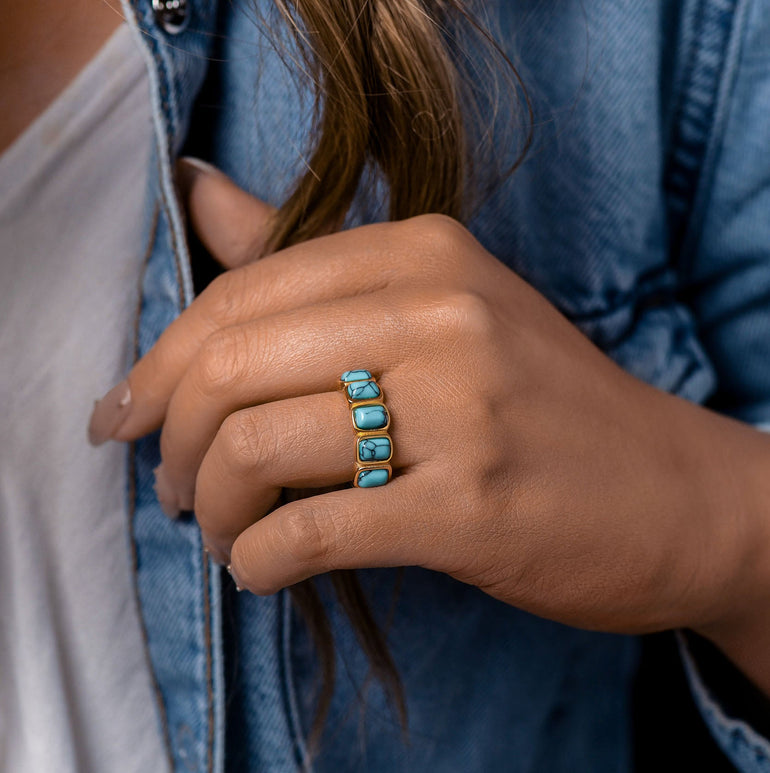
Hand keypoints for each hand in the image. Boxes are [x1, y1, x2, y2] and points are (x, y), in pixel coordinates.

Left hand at [88, 159, 769, 638]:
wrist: (675, 491)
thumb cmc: (543, 403)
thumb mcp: (440, 303)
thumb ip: (312, 255)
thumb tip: (198, 193)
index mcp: (423, 254)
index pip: (239, 293)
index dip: (159, 364)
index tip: (128, 415)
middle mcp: (440, 314)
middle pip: (231, 364)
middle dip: (168, 436)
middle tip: (165, 483)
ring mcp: (461, 410)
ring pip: (257, 450)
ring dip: (208, 506)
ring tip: (217, 529)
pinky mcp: (470, 509)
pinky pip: (311, 532)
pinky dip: (258, 561)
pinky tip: (260, 569)